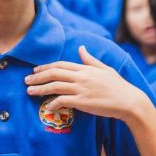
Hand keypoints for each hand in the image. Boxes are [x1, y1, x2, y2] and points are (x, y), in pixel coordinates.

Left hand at [26, 46, 146, 119]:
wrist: (129, 101)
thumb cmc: (118, 86)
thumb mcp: (105, 69)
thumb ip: (90, 60)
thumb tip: (81, 48)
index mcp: (85, 68)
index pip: (60, 64)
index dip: (45, 67)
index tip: (35, 71)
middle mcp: (81, 77)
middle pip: (54, 73)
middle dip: (37, 77)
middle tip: (26, 81)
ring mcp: (81, 89)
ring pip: (55, 86)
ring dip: (40, 89)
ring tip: (29, 92)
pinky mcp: (83, 102)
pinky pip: (62, 101)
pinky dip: (52, 104)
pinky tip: (47, 108)